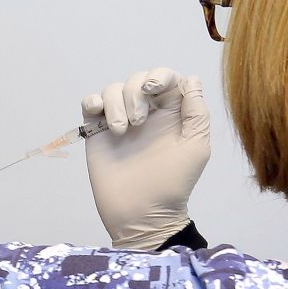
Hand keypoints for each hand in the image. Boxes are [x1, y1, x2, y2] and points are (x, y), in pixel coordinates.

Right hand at [83, 67, 208, 249]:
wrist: (141, 213)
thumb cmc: (172, 185)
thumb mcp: (195, 148)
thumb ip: (196, 112)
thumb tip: (191, 79)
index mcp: (171, 114)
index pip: (166, 79)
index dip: (159, 76)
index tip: (152, 90)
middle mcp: (146, 113)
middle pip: (136, 80)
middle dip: (134, 94)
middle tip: (138, 124)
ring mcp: (120, 122)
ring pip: (113, 89)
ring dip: (115, 104)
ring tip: (121, 131)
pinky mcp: (98, 132)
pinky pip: (91, 104)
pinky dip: (92, 102)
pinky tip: (99, 117)